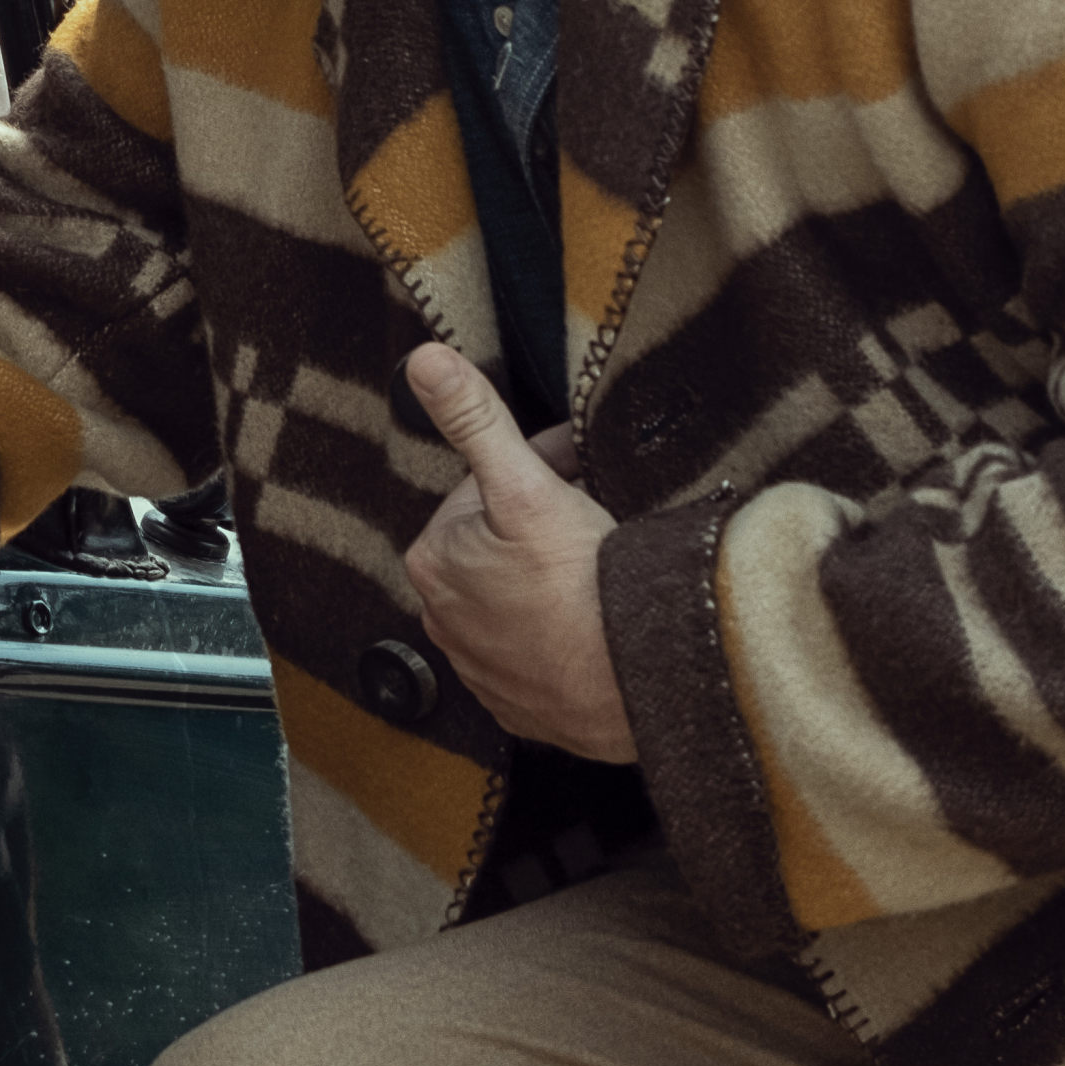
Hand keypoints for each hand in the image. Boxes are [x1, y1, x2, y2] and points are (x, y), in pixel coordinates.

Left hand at [399, 344, 635, 763]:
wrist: (639, 681)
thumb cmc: (581, 585)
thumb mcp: (525, 486)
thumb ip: (474, 420)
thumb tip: (424, 362)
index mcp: (433, 560)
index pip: (480, 494)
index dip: (531, 472)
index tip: (573, 467)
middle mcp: (442, 617)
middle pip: (495, 547)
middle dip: (537, 525)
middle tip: (592, 518)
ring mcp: (480, 668)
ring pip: (514, 599)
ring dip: (546, 581)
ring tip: (595, 573)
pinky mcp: (520, 704)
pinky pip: (535, 654)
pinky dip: (558, 634)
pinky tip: (591, 624)